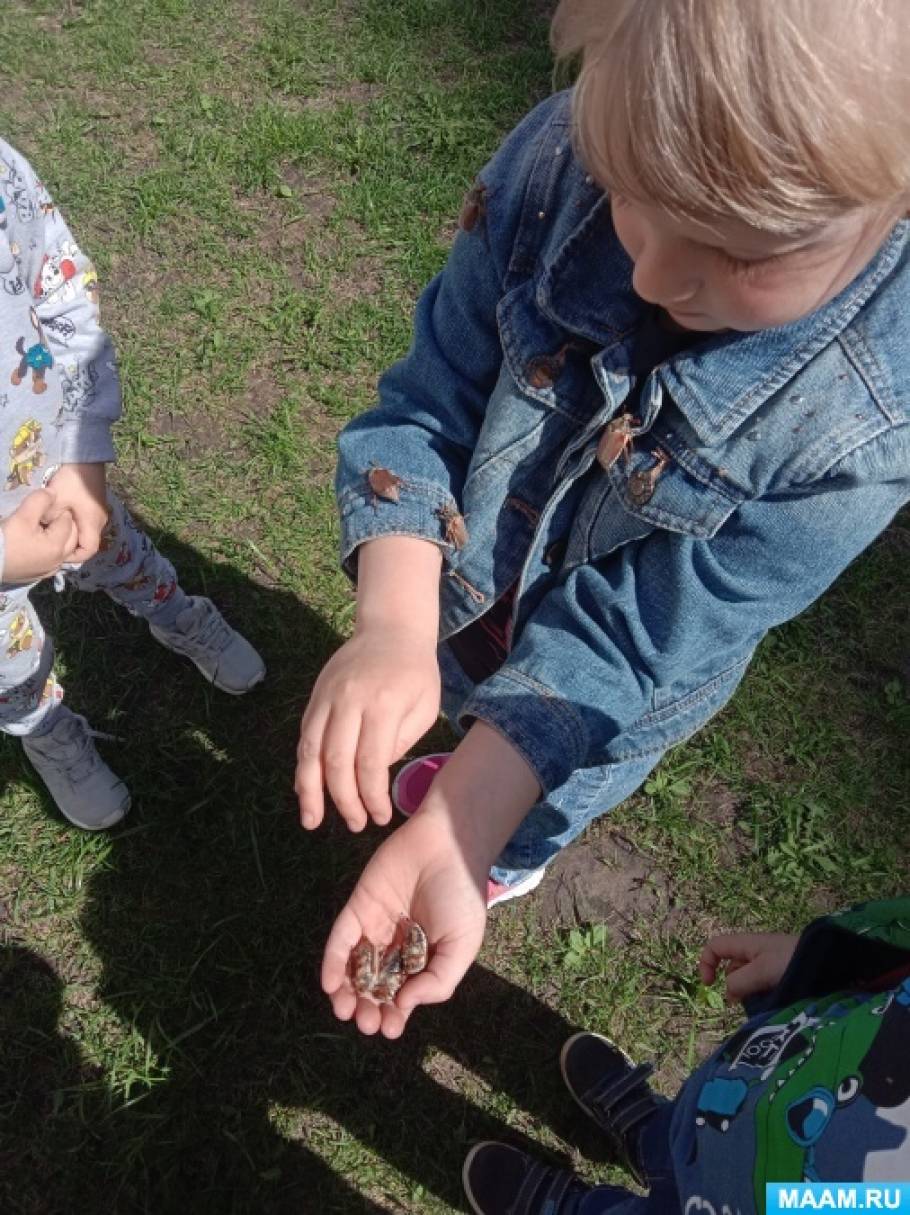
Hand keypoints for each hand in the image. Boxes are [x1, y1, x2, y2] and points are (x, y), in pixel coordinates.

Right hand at [1, 490, 78, 582]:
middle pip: (71, 536)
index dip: (59, 509)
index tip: (47, 506)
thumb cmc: (6, 539)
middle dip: (64, 523)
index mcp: (58, 546)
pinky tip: (40, 543)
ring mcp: (49, 569)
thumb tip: (53, 493)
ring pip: (64, 549)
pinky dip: (52, 549)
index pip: (68, 520)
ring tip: (44, 527)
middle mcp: (59, 560)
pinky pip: (53, 559)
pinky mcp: (39, 574)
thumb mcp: (22, 516)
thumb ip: (40, 501)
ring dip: (60, 537)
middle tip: (48, 515)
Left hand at [46, 462, 108, 561]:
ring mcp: (99, 511)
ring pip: (86, 530)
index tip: (58, 551)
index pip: (88, 551)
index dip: (74, 556)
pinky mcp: (96, 504)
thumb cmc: (72, 480)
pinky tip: (63, 515)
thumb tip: (44, 528)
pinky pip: (86, 520)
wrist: (85, 457)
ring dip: (73, 532)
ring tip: (56, 527)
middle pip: (87, 542)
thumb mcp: (55, 500)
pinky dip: (75, 523)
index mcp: (93, 523)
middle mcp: (100, 521)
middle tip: (53, 540)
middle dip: (71, 544)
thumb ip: (49, 518)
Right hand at [296, 623, 440, 830]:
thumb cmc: (416, 673)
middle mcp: (349, 700)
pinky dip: (303, 766)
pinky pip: (304, 736)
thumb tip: (371, 776)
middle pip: (336, 760)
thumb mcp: (425, 708)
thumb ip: (399, 744)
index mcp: (383, 704)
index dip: (372, 796)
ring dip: (309, 790)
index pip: (370, 762)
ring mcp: (327, 696)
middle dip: (343, 800)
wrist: (391, 628)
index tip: (380, 817)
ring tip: (312, 821)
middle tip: (355, 824)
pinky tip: (305, 790)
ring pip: (310, 750)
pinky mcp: (315, 696)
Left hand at [321, 807, 486, 1036]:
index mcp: (422, 959)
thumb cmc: (461, 894)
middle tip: (366, 1022)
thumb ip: (439, 981)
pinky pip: (341, 939)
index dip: (393, 1015)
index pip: (402, 995)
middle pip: (374, 986)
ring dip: (346, 993)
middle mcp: (395, 947)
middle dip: (368, 1008)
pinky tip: (331, 985)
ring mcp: (375, 928)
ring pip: (353, 968)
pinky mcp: (358, 908)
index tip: (389, 1029)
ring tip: (345, 1010)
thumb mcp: (462, 945)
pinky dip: (333, 963)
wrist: (448, 845)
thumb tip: (404, 1005)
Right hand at [699, 932, 798, 1002]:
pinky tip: (773, 1002)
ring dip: (749, 992)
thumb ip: (739, 981)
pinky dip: (762, 995)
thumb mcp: (762, 970)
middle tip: (745, 1000)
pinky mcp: (781, 976)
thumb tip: (728, 994)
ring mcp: (768, 964)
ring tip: (763, 1002)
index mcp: (746, 944)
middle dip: (733, 985)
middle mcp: (755, 953)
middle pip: (731, 967)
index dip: (706, 963)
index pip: (715, 947)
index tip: (710, 986)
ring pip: (747, 979)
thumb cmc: (792, 961)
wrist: (830, 963)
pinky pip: (762, 986)